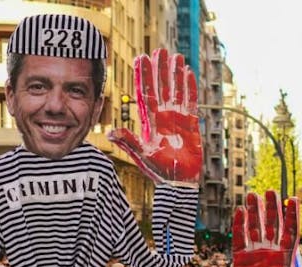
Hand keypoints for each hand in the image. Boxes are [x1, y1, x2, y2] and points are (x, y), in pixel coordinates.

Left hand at [108, 49, 200, 185]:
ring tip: (176, 56)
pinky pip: (191, 102)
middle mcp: (163, 116)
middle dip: (160, 69)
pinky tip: (188, 73)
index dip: (143, 76)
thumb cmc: (159, 171)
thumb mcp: (141, 156)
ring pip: (176, 90)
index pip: (145, 93)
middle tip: (159, 50)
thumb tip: (110, 132)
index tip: (141, 58)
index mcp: (150, 121)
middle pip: (161, 87)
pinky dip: (190, 88)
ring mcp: (178, 118)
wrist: (178, 181)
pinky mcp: (191, 123)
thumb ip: (128, 142)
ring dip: (176, 74)